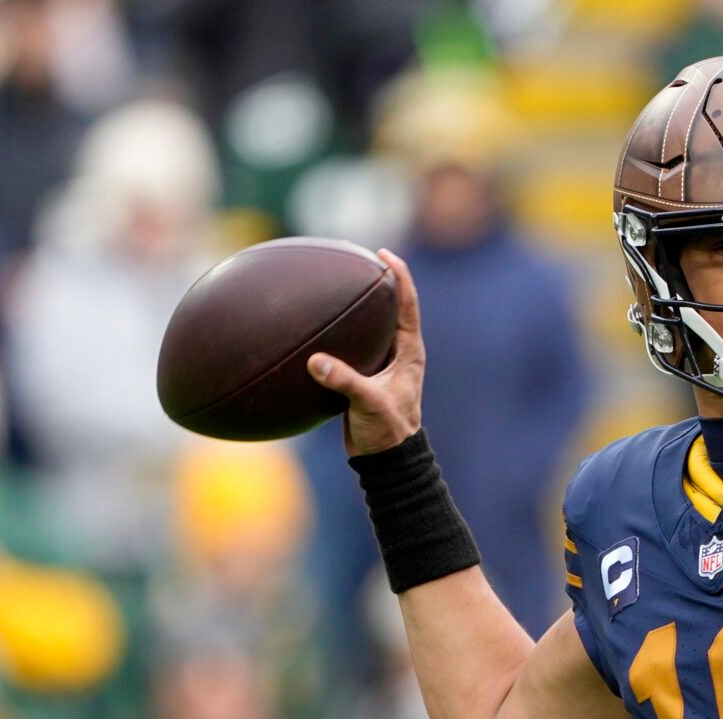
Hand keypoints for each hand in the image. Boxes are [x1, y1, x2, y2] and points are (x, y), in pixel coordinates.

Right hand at [306, 248, 423, 455]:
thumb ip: (345, 382)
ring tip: (334, 281)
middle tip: (356, 256)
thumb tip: (315, 361)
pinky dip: (336, 332)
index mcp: (409, 352)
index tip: (384, 255)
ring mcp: (381, 363)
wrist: (386, 460)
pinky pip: (350, 345)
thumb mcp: (369, 404)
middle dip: (375, 281)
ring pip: (369, 325)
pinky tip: (313, 324)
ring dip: (356, 305)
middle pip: (389, 307)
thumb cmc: (387, 432)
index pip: (407, 305)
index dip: (400, 277)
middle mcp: (397, 353)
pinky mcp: (364, 375)